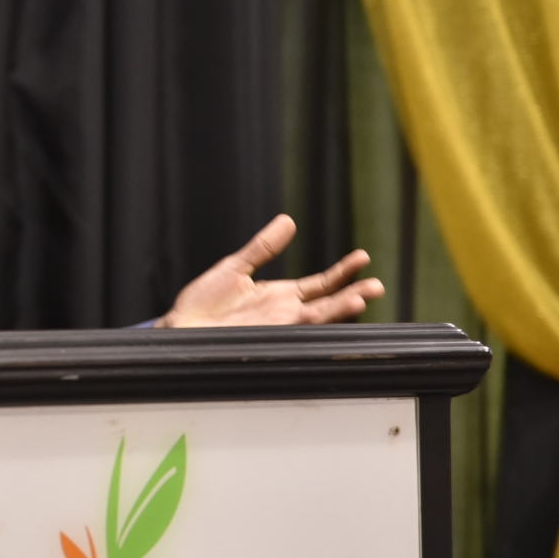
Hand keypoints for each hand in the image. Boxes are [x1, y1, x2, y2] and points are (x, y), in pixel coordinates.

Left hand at [158, 214, 382, 327]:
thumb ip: (263, 247)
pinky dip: (310, 324)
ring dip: (339, 309)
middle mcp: (283, 313)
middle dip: (352, 294)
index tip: (363, 258)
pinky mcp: (265, 336)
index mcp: (280, 296)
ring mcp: (276, 326)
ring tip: (362, 297)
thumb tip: (288, 221)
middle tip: (377, 286)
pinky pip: (294, 331)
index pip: (320, 285)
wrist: (181, 327)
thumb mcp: (236, 267)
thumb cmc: (204, 303)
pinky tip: (325, 315)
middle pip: (327, 304)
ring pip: (317, 318)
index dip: (342, 272)